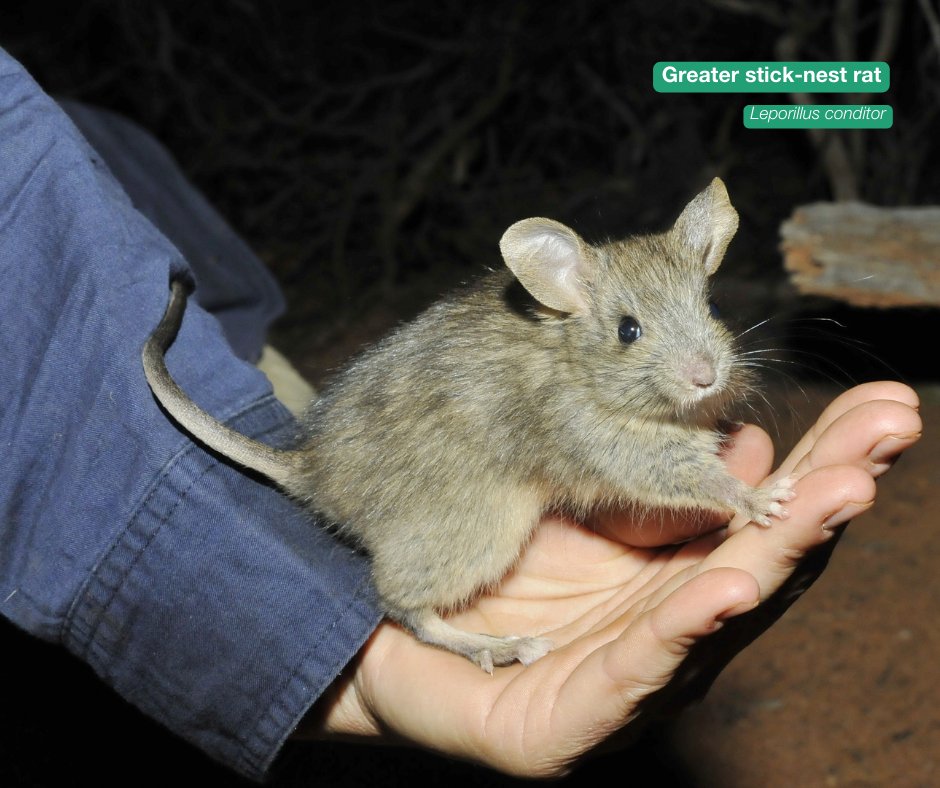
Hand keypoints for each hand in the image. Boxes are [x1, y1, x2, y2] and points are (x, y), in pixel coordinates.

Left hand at [303, 382, 920, 777]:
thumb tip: (740, 439)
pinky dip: (683, 630)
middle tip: (890, 433)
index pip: (759, 511)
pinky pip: (630, 671)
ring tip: (840, 495)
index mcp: (671, 571)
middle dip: (825, 492)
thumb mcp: (580, 510)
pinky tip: (727, 589)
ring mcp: (627, 672)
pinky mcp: (571, 719)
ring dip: (781, 552)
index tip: (877, 408)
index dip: (820, 462)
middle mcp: (664, 621)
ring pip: (716, 610)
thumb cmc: (502, 580)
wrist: (403, 653)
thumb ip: (653, 480)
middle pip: (759, 553)